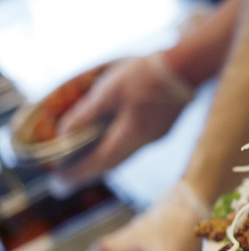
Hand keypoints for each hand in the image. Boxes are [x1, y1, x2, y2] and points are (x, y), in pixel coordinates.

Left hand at [52, 52, 193, 193]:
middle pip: (113, 163)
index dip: (79, 173)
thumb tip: (65, 131)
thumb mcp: (110, 89)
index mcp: (131, 135)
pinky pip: (134, 144)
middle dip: (89, 172)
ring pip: (124, 155)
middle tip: (68, 180)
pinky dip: (117, 148)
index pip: (101, 161)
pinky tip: (110, 142)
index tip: (61, 183)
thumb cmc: (145, 76)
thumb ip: (87, 111)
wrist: (185, 67)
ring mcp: (156, 135)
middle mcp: (144, 142)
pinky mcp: (162, 127)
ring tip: (85, 164)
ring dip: (103, 161)